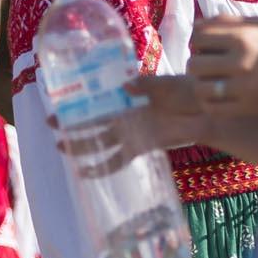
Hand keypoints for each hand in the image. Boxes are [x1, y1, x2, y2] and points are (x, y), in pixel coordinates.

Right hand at [56, 78, 205, 177]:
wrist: (206, 109)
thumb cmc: (186, 91)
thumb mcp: (163, 84)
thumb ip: (144, 85)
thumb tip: (125, 86)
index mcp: (129, 100)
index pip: (98, 104)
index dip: (79, 106)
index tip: (60, 105)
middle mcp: (128, 118)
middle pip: (94, 126)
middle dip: (73, 128)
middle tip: (51, 128)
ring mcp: (134, 133)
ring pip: (101, 144)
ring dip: (82, 147)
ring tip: (61, 149)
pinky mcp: (143, 146)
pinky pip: (119, 160)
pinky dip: (103, 168)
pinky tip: (87, 173)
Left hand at [189, 16, 257, 113]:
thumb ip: (230, 23)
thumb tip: (198, 26)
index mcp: (244, 36)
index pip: (198, 35)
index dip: (198, 39)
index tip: (206, 44)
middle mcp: (241, 61)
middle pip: (195, 63)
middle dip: (198, 62)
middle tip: (210, 64)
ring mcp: (244, 87)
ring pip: (200, 87)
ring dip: (203, 84)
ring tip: (214, 82)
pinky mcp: (249, 108)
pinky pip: (213, 108)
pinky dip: (211, 102)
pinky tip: (221, 96)